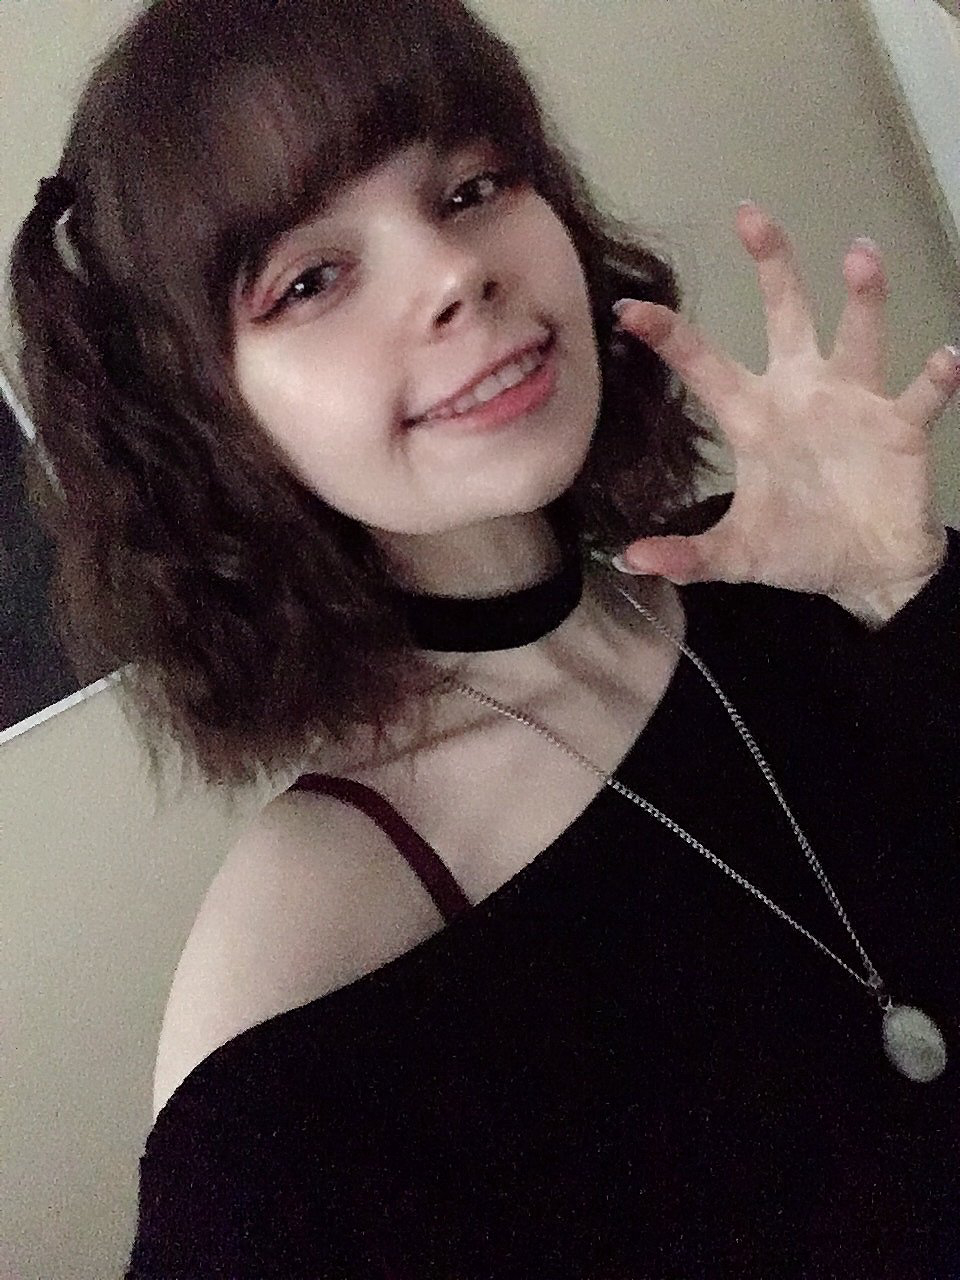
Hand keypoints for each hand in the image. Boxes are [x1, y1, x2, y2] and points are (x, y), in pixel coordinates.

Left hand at [613, 202, 959, 619]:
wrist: (866, 567)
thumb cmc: (797, 546)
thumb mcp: (737, 555)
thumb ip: (688, 555)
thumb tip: (629, 561)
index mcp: (754, 416)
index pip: (705, 365)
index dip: (669, 336)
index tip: (628, 309)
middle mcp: (802, 392)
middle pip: (786, 314)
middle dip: (772, 265)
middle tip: (752, 215)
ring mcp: (855, 402)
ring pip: (859, 334)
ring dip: (863, 298)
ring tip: (861, 256)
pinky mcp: (900, 426)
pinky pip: (921, 395)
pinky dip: (937, 378)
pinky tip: (946, 359)